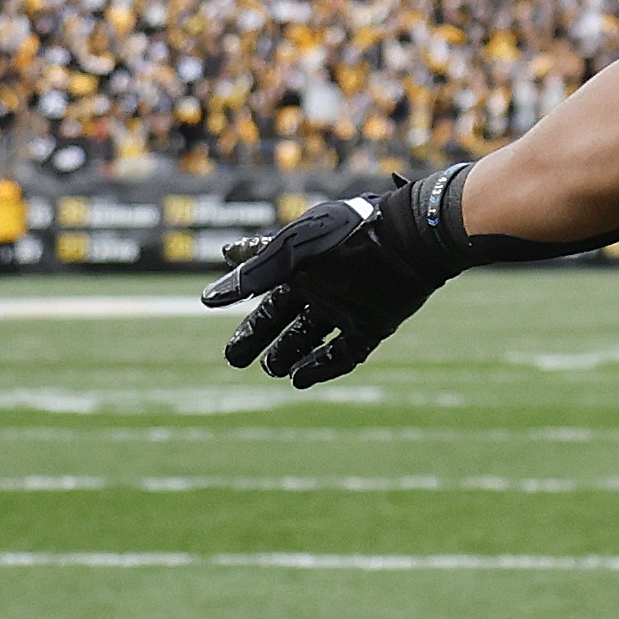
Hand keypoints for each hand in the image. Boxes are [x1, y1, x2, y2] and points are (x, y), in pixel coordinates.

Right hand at [203, 177, 467, 385]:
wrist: (408, 240)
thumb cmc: (346, 240)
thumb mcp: (292, 254)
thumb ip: (254, 274)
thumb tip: (210, 296)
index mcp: (302, 267)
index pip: (264, 295)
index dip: (245, 311)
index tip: (219, 325)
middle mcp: (323, 288)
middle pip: (283, 320)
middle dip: (258, 339)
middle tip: (234, 360)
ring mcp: (349, 307)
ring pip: (312, 338)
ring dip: (290, 355)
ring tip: (272, 370)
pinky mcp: (374, 324)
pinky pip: (346, 353)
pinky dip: (323, 366)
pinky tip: (301, 379)